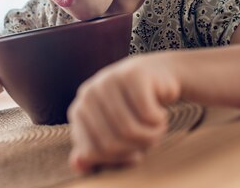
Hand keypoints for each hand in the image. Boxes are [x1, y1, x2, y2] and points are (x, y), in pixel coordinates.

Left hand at [67, 53, 181, 173]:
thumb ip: (94, 152)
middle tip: (150, 139)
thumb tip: (78, 164)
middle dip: (136, 148)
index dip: (116, 160)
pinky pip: (147, 114)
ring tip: (158, 128)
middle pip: (111, 144)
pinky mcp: (133, 74)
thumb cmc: (133, 111)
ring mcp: (108, 81)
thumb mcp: (113, 132)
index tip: (134, 154)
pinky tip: (161, 114)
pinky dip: (159, 120)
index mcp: (79, 111)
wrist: (156, 76)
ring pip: (130, 130)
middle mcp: (88, 94)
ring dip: (151, 136)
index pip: (90, 152)